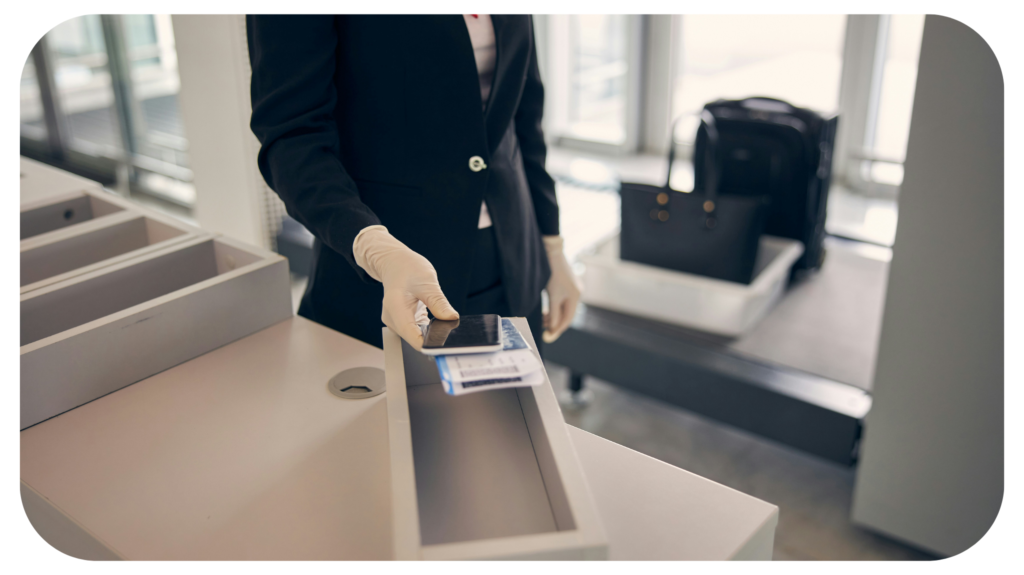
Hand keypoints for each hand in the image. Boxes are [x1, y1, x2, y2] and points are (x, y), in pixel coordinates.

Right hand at [354, 226, 458, 349]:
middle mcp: (392, 319)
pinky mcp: (401, 323)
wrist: (395, 264)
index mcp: (395, 308)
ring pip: (417, 336)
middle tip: (448, 325)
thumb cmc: (408, 269)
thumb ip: (439, 302)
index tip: (445, 343)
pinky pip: (417, 331)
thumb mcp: (427, 281)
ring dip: (431, 332)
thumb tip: (452, 318)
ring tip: (439, 317)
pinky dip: (428, 328)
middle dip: (433, 337)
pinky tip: (434, 318)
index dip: (428, 343)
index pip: (411, 336)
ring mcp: (396, 322)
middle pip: (415, 338)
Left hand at [541, 235, 580, 342]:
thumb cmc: (551, 273)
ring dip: (553, 315)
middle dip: (554, 323)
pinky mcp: (565, 284)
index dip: (557, 329)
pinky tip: (546, 310)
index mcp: (575, 297)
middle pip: (565, 314)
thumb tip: (553, 328)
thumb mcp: (552, 295)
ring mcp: (571, 288)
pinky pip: (560, 301)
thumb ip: (554, 313)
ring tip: (542, 319)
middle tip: (543, 329)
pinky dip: (553, 307)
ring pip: (562, 308)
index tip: (547, 337)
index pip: (567, 319)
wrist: (550, 251)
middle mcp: (576, 293)